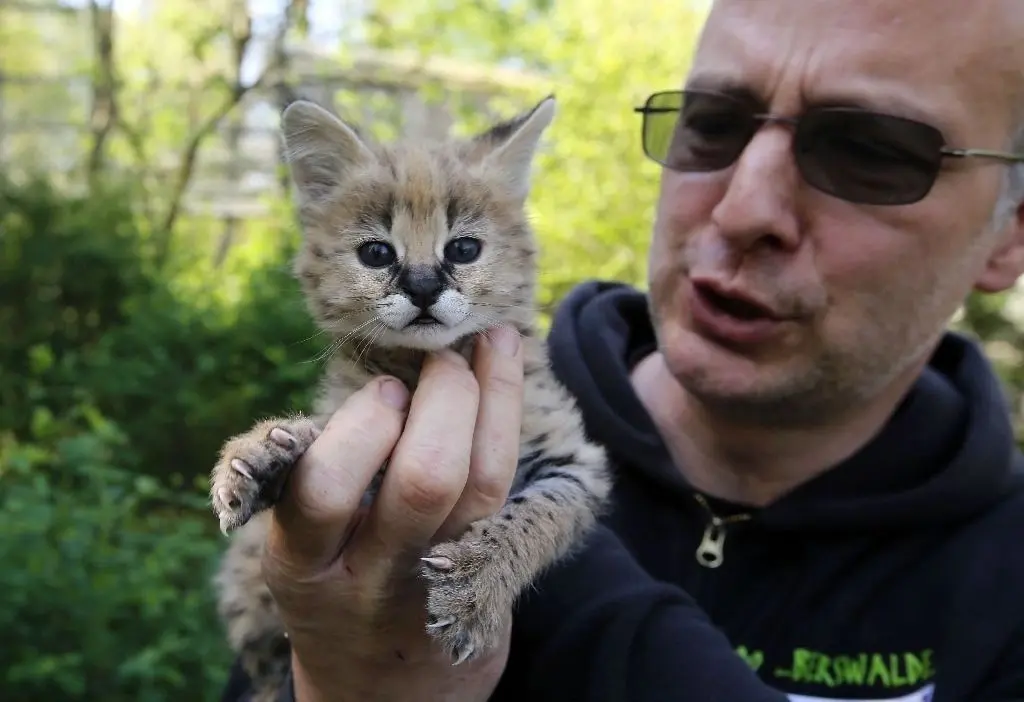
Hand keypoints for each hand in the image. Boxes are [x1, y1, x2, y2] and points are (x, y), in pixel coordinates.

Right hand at [261, 326, 524, 701]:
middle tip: (445, 358)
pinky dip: (512, 431)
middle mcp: (370, 578)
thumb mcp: (303, 549)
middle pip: (424, 480)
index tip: (386, 390)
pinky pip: (509, 498)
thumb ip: (324, 476)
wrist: (380, 696)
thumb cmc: (334, 591)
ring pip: (482, 484)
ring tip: (498, 343)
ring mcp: (437, 586)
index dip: (363, 429)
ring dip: (496, 400)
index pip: (324, 488)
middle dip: (446, 400)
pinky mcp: (488, 589)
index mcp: (302, 561)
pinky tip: (511, 385)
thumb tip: (382, 372)